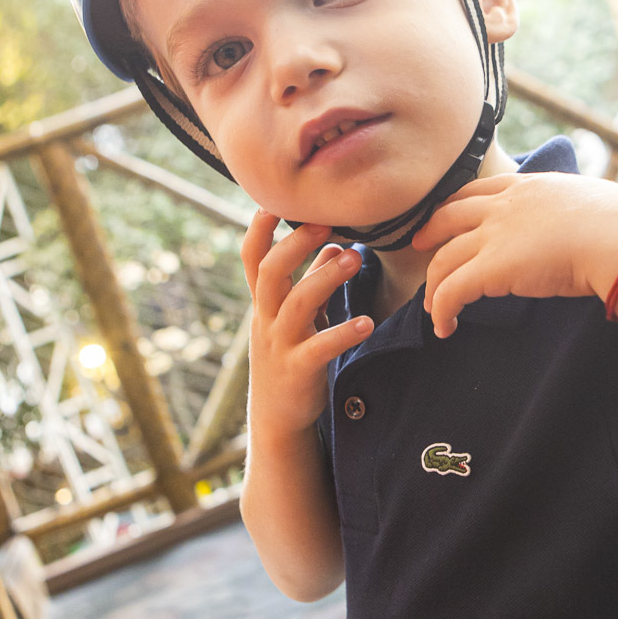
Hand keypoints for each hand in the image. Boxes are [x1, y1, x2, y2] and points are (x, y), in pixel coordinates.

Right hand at [240, 212, 372, 435]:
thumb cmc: (290, 355)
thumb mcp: (297, 317)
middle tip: (325, 223)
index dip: (258, 231)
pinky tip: (366, 323)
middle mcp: (266, 319)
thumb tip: (334, 244)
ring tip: (354, 259)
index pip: (252, 259)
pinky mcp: (299, 370)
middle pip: (270, 273)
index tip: (273, 202)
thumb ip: (311, 281)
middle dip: (294, 245)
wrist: (277, 416)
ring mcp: (280, 345)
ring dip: (324, 278)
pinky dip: (342, 333)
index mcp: (264, 303)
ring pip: (295, 304)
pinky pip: (319, 348)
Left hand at [413, 173, 617, 338]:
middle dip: (431, 230)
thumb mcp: (594, 205)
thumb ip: (578, 214)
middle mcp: (504, 207)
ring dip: (434, 285)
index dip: (458, 204)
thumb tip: (595, 229)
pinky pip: (451, 291)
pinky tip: (445, 328)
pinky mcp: (490, 269)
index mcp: (530, 186)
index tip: (447, 216)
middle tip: (419, 245)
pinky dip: (442, 310)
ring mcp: (493, 236)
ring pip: (444, 259)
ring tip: (433, 308)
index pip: (481, 189)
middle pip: (450, 215)